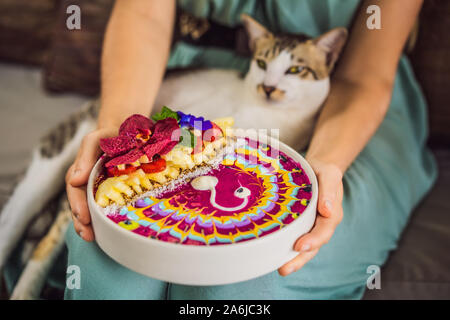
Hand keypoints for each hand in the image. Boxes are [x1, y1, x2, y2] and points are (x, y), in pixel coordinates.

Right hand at [65, 127, 117, 241]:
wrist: (128, 130)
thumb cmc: (111, 134)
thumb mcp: (96, 139)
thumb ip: (85, 156)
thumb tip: (74, 181)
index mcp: (81, 169)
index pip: (75, 190)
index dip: (78, 205)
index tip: (84, 218)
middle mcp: (87, 180)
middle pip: (79, 203)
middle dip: (81, 221)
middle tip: (88, 235)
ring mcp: (98, 186)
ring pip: (89, 208)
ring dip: (88, 224)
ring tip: (93, 238)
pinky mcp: (111, 190)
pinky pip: (104, 206)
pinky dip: (102, 219)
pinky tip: (107, 231)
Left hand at [278, 159, 343, 275]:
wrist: (318, 167)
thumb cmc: (324, 171)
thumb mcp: (330, 174)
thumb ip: (330, 191)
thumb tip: (327, 211)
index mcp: (331, 214)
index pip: (323, 231)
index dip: (313, 240)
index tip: (300, 246)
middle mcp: (321, 224)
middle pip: (312, 246)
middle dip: (299, 259)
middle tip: (284, 269)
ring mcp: (310, 226)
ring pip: (302, 247)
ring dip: (291, 259)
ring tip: (279, 269)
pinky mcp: (298, 224)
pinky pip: (292, 237)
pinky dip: (284, 247)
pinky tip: (271, 254)